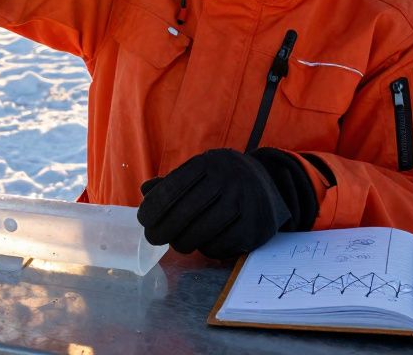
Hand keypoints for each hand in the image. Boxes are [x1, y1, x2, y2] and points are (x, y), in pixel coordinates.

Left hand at [137, 148, 291, 258]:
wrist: (268, 186)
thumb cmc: (223, 180)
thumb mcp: (200, 171)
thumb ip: (173, 182)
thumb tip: (145, 191)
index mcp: (209, 164)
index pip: (172, 188)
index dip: (153, 208)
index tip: (144, 220)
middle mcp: (228, 181)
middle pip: (185, 213)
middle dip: (163, 230)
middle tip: (153, 238)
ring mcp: (243, 205)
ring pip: (201, 233)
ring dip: (182, 242)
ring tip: (177, 242)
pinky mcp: (253, 229)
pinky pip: (219, 246)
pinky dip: (205, 248)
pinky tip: (202, 243)